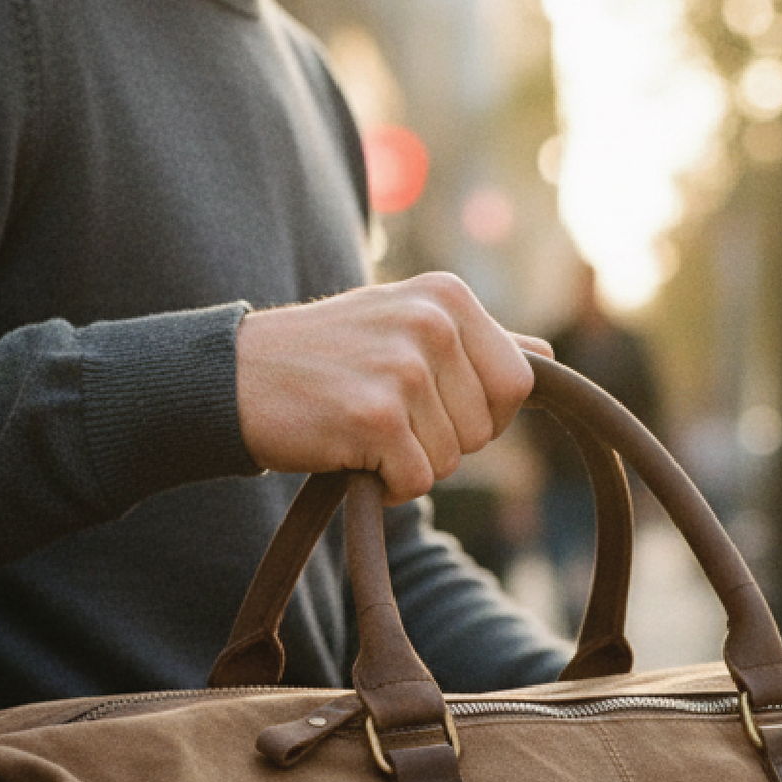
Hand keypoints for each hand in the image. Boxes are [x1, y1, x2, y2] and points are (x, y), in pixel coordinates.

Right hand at [236, 274, 550, 504]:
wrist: (236, 378)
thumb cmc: (326, 358)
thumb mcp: (403, 325)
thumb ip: (476, 342)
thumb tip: (546, 355)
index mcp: (447, 297)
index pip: (517, 384)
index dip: (480, 413)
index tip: (429, 403)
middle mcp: (432, 323)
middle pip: (486, 429)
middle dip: (442, 440)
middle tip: (385, 414)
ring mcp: (404, 369)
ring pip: (451, 460)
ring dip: (409, 462)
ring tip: (361, 426)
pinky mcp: (376, 417)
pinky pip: (415, 482)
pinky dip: (385, 484)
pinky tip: (350, 451)